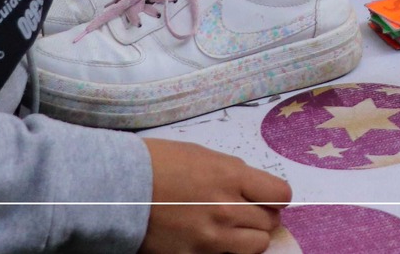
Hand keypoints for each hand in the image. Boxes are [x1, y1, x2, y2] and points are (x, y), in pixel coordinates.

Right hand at [141, 138, 289, 253]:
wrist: (119, 187)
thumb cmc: (158, 163)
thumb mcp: (203, 155)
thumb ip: (232, 173)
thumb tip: (252, 187)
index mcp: (231, 176)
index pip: (280, 194)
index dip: (277, 197)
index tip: (269, 197)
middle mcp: (227, 208)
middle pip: (269, 221)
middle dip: (263, 216)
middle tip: (248, 212)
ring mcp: (211, 236)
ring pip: (257, 245)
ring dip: (250, 236)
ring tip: (233, 228)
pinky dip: (224, 248)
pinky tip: (210, 236)